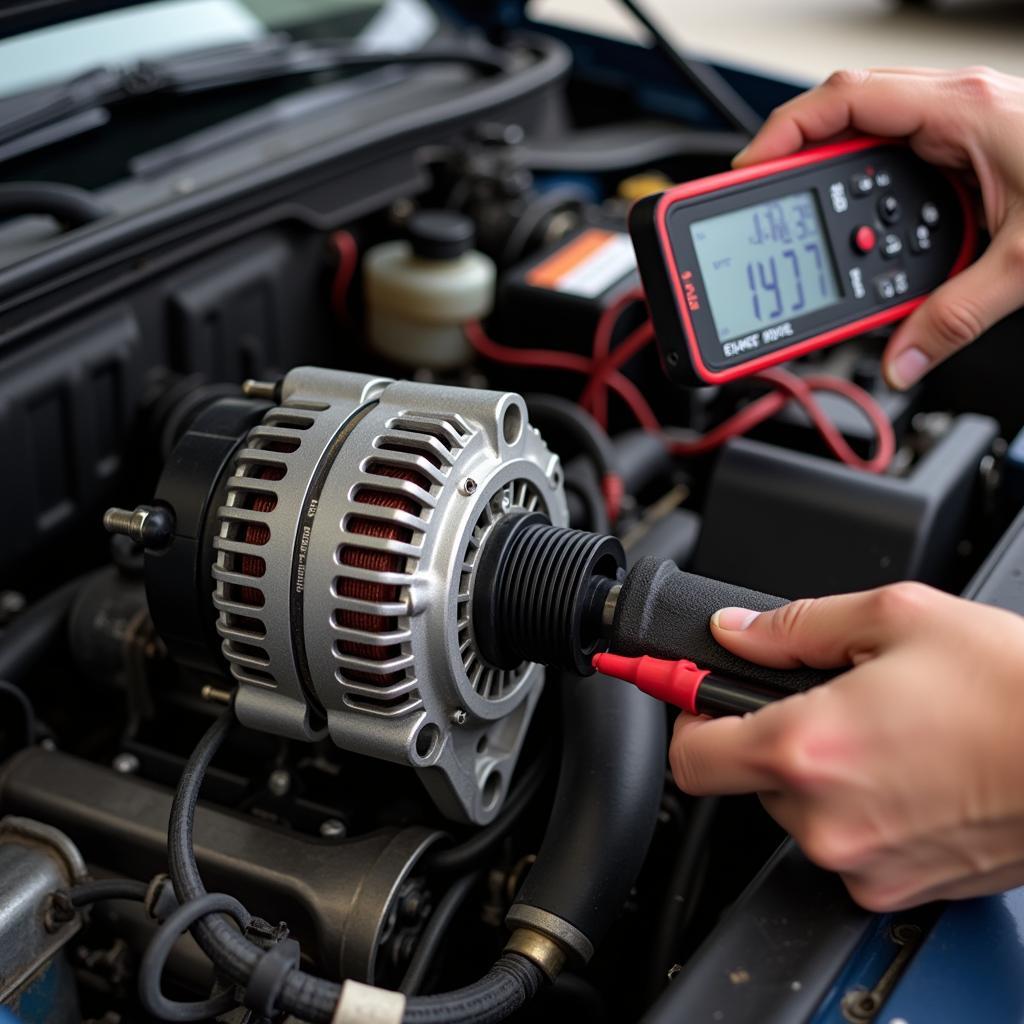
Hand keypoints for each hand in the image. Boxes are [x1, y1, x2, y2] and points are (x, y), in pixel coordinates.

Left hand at [668, 583, 1023, 910]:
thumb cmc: (1012, 688)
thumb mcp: (895, 618)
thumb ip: (794, 626)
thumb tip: (736, 630)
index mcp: (807, 748)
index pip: (688, 756)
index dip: (687, 718)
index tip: (693, 698)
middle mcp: (825, 819)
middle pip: (749, 777)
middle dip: (775, 736)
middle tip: (830, 700)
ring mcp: (864, 863)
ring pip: (801, 810)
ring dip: (823, 773)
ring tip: (888, 734)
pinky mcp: (900, 887)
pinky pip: (850, 843)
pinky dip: (863, 809)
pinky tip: (912, 773)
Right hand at [734, 66, 1023, 389]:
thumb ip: (955, 317)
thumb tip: (904, 358)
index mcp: (961, 113)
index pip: (845, 101)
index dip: (783, 133)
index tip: (747, 173)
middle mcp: (956, 109)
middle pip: (846, 116)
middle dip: (797, 161)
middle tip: (764, 206)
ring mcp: (962, 123)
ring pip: (870, 134)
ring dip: (836, 177)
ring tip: (813, 225)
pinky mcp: (970, 144)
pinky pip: (900, 154)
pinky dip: (874, 190)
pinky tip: (872, 225)